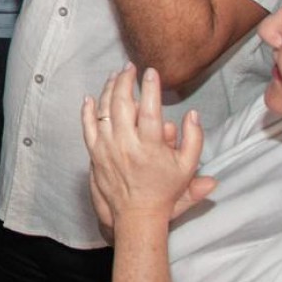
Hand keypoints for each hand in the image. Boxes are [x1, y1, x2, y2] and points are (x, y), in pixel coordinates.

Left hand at [81, 63, 215, 232]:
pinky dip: (87, 111)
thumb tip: (192, 114)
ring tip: (115, 76)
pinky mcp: (95, 154)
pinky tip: (91, 97)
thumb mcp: (188, 167)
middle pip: (122, 104)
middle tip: (130, 67)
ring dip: (108, 89)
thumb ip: (194, 139)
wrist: (137, 213)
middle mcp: (126, 145)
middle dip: (125, 81)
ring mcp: (107, 149)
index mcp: (150, 147)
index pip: (149, 109)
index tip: (151, 72)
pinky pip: (87, 127)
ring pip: (103, 111)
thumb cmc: (164, 190)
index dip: (150, 88)